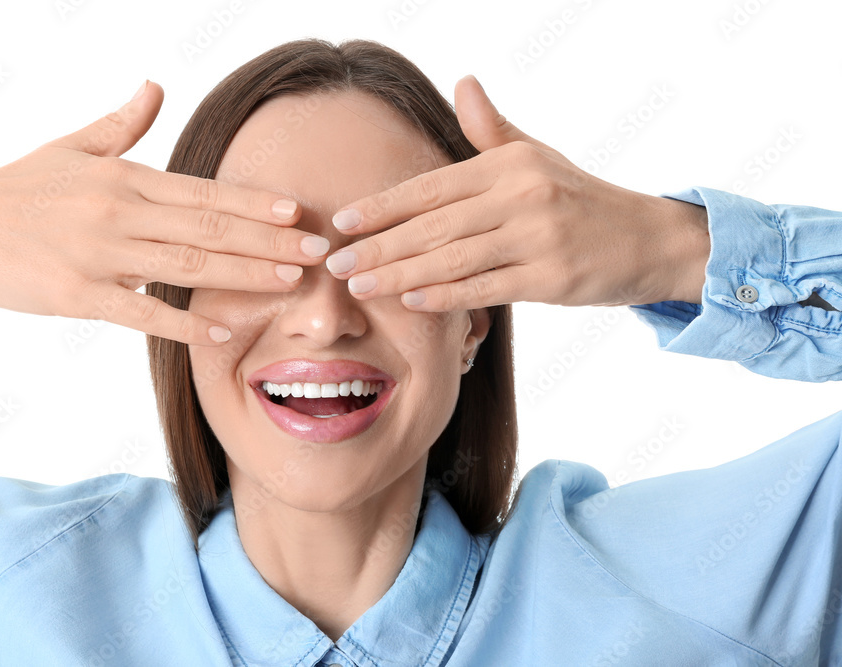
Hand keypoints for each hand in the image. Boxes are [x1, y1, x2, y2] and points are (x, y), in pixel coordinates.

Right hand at [0, 81, 331, 344]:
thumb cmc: (18, 188)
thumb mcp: (70, 147)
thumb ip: (120, 125)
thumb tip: (154, 87)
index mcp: (123, 178)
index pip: (203, 192)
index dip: (253, 202)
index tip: (297, 211)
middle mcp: (118, 213)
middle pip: (208, 230)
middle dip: (269, 241)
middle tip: (317, 251)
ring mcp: (98, 256)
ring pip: (185, 268)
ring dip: (243, 275)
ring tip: (290, 281)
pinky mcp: (76, 296)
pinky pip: (140, 313)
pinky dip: (183, 323)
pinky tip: (222, 330)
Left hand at [323, 75, 710, 310]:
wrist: (648, 236)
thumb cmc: (579, 197)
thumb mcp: (537, 156)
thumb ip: (491, 129)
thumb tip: (463, 81)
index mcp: (509, 165)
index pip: (432, 186)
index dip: (385, 205)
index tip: (345, 221)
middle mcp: (521, 196)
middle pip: (434, 226)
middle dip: (379, 246)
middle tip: (336, 263)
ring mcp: (537, 238)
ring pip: (453, 259)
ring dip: (400, 273)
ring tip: (360, 285)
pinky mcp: (552, 279)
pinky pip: (487, 288)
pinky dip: (446, 295)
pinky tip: (412, 300)